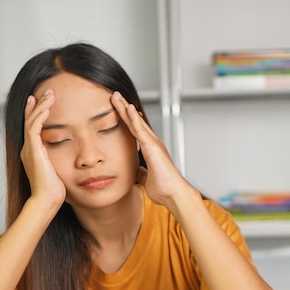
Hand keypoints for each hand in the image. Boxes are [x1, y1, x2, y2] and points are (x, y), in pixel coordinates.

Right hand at [21, 89, 65, 207]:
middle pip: (30, 120)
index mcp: (33, 152)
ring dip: (41, 106)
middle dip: (39, 104)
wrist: (46, 200)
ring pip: (32, 120)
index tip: (44, 101)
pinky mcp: (33, 151)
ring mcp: (29, 149)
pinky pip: (34, 128)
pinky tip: (47, 107)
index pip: (33, 127)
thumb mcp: (59, 170)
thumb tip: (72, 156)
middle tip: (47, 91)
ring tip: (49, 94)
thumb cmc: (54, 191)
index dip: (36, 112)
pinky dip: (40, 116)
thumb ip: (60, 160)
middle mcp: (28, 149)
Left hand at [111, 91, 192, 206]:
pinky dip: (133, 117)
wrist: (173, 194)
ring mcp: (153, 143)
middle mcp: (153, 143)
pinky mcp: (152, 146)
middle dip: (124, 108)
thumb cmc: (164, 188)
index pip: (135, 130)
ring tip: (116, 96)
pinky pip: (140, 129)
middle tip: (115, 96)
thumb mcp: (147, 179)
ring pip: (136, 121)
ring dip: (126, 108)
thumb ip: (141, 173)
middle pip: (135, 121)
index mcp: (151, 149)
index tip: (118, 109)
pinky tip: (128, 108)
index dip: (126, 119)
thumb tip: (136, 172)